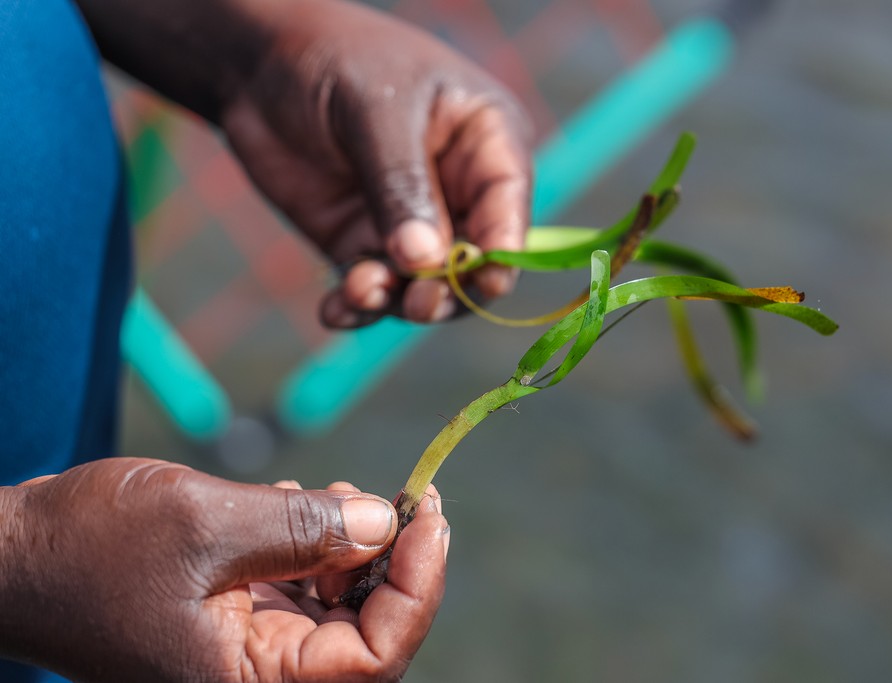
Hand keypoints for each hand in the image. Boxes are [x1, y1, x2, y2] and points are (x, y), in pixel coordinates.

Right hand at [0, 459, 448, 681]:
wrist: (15, 551)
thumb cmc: (89, 546)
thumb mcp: (204, 525)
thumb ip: (303, 530)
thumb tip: (385, 524)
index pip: (374, 658)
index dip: (418, 584)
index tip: (429, 512)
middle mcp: (254, 679)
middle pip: (367, 633)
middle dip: (391, 560)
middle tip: (396, 496)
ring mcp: (247, 650)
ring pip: (340, 608)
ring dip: (354, 546)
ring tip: (335, 495)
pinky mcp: (236, 620)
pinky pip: (304, 590)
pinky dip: (316, 545)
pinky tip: (300, 503)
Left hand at [220, 0, 532, 326]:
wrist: (260, 64)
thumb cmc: (337, 62)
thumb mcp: (375, 114)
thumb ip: (402, 186)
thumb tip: (426, 261)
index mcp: (486, 143)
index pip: (508, 204)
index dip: (504, 246)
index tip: (489, 280)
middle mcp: (460, 192)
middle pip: (475, 261)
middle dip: (450, 287)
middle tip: (418, 300)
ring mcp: (412, 226)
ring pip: (425, 286)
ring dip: (398, 301)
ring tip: (359, 292)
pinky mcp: (365, 246)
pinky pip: (374, 291)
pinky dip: (357, 307)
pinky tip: (335, 309)